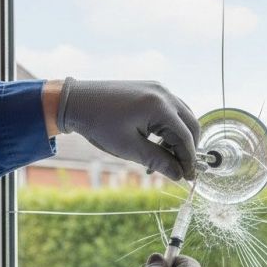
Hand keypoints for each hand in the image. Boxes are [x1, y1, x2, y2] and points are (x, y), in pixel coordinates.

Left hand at [56, 78, 199, 180]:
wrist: (76, 101)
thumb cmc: (100, 125)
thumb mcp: (130, 148)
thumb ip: (158, 161)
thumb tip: (179, 175)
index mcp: (160, 106)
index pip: (185, 137)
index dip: (189, 159)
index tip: (188, 177)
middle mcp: (163, 93)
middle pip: (190, 124)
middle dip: (188, 149)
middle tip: (181, 170)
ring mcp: (158, 88)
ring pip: (182, 117)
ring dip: (179, 139)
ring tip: (165, 160)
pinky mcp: (150, 89)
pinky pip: (170, 110)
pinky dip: (169, 128)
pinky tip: (157, 144)